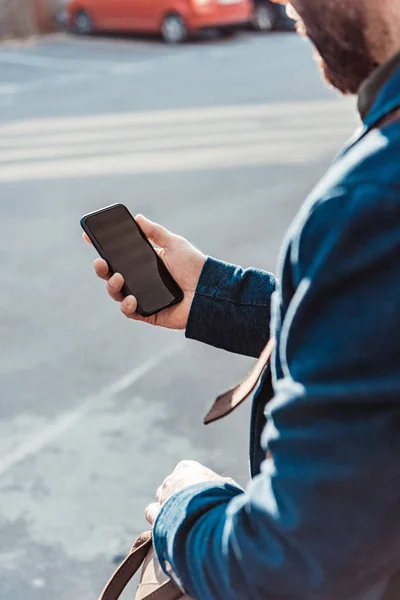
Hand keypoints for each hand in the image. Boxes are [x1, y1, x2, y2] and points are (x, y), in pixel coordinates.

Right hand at [83, 215, 205, 328]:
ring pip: (117, 294)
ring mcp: (144, 298)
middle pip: (113, 275)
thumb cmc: (196, 267)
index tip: (88, 236)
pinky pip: (131, 312)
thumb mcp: (174, 244)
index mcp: (145, 263)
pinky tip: (131, 299)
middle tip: (100, 261)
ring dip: (112, 286)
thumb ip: (155, 232)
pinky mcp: (149, 314)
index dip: (103, 247)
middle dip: (101, 268)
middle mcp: (141, 281)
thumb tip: (137, 218)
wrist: (212, 291)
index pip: (119, 256)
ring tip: (119, 278)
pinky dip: (127, 306)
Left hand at [145, 460, 238, 524]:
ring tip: (182, 520)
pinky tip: (167, 526)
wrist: (208, 515)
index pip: (186, 471)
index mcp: (188, 468)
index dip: (193, 483)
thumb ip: (222, 485)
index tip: (203, 494)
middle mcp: (172, 478)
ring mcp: (163, 496)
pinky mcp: (156, 513)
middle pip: (173, 485)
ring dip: (169, 506)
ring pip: (162, 498)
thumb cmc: (221, 497)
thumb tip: (226, 488)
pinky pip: (151, 512)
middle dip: (181, 496)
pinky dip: (157, 518)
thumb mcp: (228, 486)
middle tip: (194, 510)